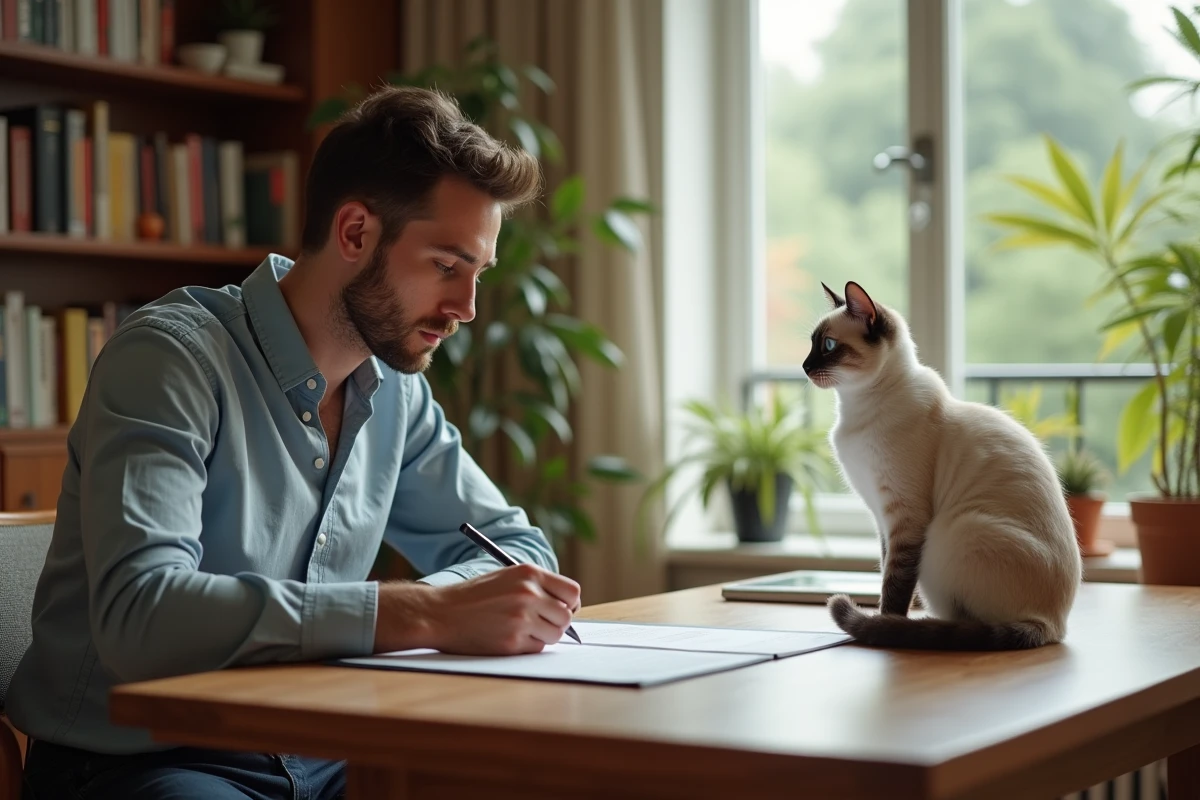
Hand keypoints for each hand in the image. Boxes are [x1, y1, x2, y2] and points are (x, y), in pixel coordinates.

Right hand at [425, 564, 581, 655]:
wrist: (441, 613)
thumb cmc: (473, 596)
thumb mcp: (507, 577)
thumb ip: (537, 586)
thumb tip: (567, 606)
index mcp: (529, 574)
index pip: (572, 591)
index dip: (570, 603)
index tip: (563, 608)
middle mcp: (528, 594)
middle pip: (566, 616)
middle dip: (557, 622)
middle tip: (541, 623)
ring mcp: (521, 619)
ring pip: (554, 635)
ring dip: (543, 636)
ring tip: (521, 629)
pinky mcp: (512, 642)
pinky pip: (537, 648)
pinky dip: (528, 646)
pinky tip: (509, 636)